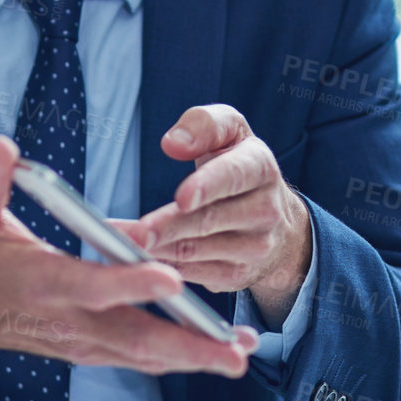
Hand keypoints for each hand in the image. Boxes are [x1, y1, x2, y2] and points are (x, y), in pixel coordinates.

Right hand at [0, 134, 258, 380]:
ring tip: (242, 351)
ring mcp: (82, 342)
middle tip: (235, 350)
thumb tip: (1, 145)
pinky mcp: (92, 350)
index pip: (90, 285)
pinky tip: (219, 351)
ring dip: (195, 356)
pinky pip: (142, 357)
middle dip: (187, 345)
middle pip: (134, 338)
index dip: (129, 284)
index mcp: (41, 281)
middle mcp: (68, 320)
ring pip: (145, 356)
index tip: (170, 277)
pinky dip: (181, 357)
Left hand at [115, 105, 312, 329]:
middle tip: (136, 233)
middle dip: (169, 227)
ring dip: (157, 249)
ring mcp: (253, 247)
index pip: (235, 175)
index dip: (208, 186)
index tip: (182, 197)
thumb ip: (204, 125)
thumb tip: (174, 143)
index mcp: (261, 167)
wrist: (277, 222)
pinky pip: (191, 273)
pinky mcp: (236, 275)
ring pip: (196, 251)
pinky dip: (161, 267)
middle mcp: (265, 210)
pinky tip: (137, 258)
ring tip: (123, 243)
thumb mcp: (231, 132)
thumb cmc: (240, 168)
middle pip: (210, 219)